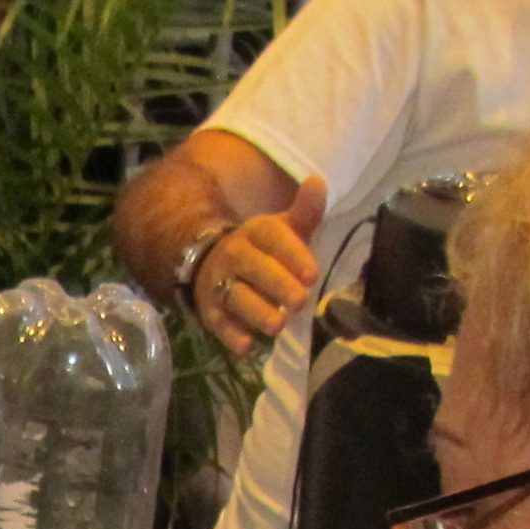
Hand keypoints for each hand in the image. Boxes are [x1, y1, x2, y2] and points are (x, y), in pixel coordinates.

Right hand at [192, 177, 328, 354]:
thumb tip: (318, 181)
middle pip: (253, 268)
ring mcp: (219, 283)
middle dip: (276, 284)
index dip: (292, 254)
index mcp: (256, 232)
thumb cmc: (264, 251)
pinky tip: (247, 347)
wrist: (213, 263)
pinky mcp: (210, 311)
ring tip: (277, 326)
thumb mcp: (284, 229)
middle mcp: (234, 254)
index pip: (273, 238)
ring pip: (235, 296)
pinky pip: (218, 324)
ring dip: (256, 311)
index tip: (313, 274)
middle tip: (300, 301)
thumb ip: (305, 212)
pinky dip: (231, 336)